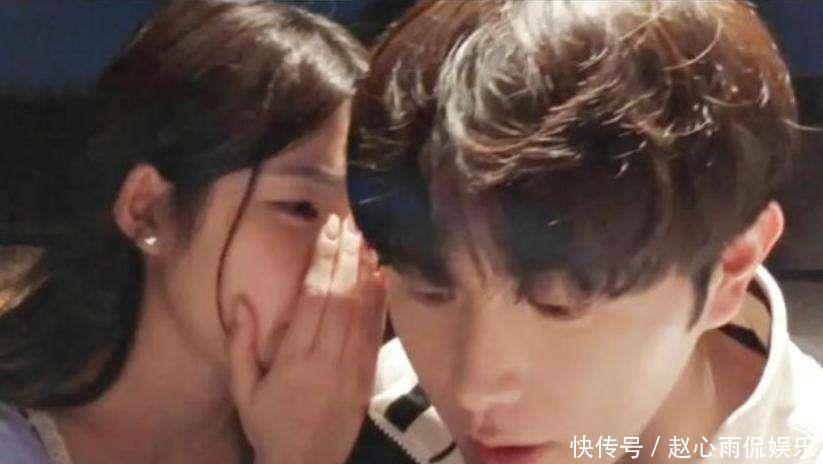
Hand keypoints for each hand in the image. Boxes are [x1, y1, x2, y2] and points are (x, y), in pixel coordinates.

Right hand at [226, 214, 386, 463]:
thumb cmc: (268, 426)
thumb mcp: (243, 389)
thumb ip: (240, 345)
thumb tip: (241, 301)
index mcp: (293, 359)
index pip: (312, 298)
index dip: (322, 261)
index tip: (328, 232)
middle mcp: (326, 359)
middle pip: (340, 298)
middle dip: (345, 257)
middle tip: (350, 224)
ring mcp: (351, 368)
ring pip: (361, 312)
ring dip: (365, 274)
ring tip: (367, 240)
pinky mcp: (367, 378)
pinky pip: (375, 335)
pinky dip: (379, 305)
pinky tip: (381, 279)